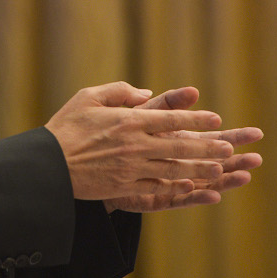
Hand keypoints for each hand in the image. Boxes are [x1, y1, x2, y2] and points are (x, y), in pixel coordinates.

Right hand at [44, 82, 231, 201]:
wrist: (49, 164)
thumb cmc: (65, 127)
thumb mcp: (87, 97)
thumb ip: (118, 91)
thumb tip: (145, 93)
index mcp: (128, 120)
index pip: (170, 118)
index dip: (195, 118)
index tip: (215, 119)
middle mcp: (135, 144)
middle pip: (179, 146)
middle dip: (207, 146)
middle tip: (228, 147)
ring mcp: (131, 168)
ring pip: (174, 169)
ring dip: (199, 168)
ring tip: (219, 168)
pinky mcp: (124, 186)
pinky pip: (157, 187)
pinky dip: (176, 186)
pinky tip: (189, 185)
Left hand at [103, 86, 262, 212]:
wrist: (79, 159)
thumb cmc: (106, 132)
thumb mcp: (134, 111)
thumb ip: (161, 102)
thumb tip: (192, 91)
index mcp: (171, 140)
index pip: (206, 137)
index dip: (230, 136)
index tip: (255, 134)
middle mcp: (172, 161)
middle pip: (208, 161)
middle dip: (234, 159)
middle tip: (257, 158)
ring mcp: (163, 180)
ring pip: (199, 181)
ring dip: (222, 180)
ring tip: (244, 176)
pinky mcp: (150, 196)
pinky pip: (176, 197)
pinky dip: (194, 196)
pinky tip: (211, 194)